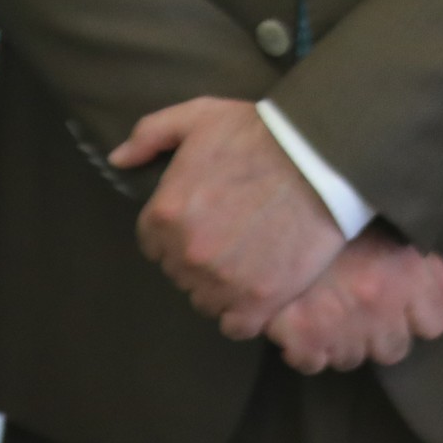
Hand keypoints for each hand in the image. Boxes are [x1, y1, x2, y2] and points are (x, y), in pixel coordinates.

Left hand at [114, 96, 344, 337]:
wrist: (325, 155)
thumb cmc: (263, 134)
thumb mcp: (202, 116)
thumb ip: (150, 134)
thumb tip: (117, 160)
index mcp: (164, 216)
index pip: (155, 245)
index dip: (182, 233)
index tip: (210, 220)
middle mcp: (186, 254)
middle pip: (181, 274)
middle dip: (202, 258)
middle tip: (237, 236)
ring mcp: (221, 281)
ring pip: (206, 301)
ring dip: (223, 288)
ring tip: (253, 261)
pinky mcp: (258, 299)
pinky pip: (236, 326)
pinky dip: (245, 313)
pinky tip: (261, 290)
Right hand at [264, 229, 442, 373]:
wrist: (283, 214)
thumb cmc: (346, 223)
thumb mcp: (397, 236)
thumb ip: (435, 269)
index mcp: (408, 278)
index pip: (436, 323)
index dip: (419, 316)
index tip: (403, 305)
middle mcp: (380, 306)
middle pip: (395, 350)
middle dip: (382, 335)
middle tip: (363, 311)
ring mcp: (341, 326)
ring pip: (353, 359)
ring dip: (344, 343)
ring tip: (332, 313)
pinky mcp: (302, 339)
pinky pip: (314, 364)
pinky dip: (309, 351)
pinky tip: (306, 326)